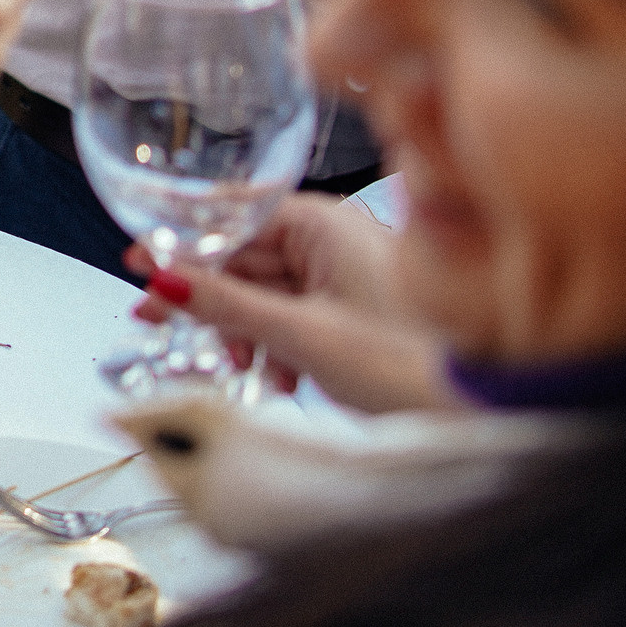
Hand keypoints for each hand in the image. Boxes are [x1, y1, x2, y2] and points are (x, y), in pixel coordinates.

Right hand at [127, 193, 453, 412]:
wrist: (481, 407)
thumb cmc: (413, 361)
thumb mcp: (300, 333)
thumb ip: (226, 304)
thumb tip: (166, 280)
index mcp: (325, 224)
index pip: (235, 219)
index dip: (185, 243)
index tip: (144, 260)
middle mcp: (334, 241)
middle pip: (245, 258)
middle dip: (211, 299)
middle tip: (159, 317)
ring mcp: (343, 276)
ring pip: (265, 292)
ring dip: (243, 330)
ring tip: (236, 363)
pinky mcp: (351, 310)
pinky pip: (291, 315)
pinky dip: (274, 344)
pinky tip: (274, 375)